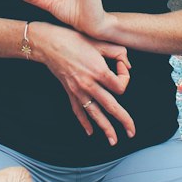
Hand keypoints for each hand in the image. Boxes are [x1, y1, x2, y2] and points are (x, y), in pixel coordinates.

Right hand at [30, 22, 134, 146]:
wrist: (49, 44)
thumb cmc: (74, 40)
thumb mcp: (99, 42)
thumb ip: (117, 52)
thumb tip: (128, 64)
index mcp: (98, 71)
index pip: (120, 85)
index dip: (126, 77)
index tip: (122, 66)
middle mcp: (89, 84)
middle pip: (111, 107)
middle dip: (124, 121)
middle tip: (132, 132)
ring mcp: (78, 91)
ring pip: (95, 114)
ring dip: (106, 128)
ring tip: (114, 141)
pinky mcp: (70, 92)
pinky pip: (78, 111)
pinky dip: (84, 123)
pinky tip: (90, 132)